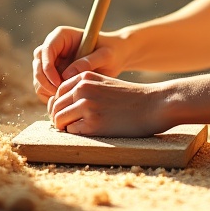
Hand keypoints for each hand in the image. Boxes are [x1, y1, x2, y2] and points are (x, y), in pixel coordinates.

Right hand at [31, 26, 123, 102]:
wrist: (115, 59)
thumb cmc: (112, 52)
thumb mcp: (105, 55)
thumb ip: (88, 62)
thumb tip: (67, 74)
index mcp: (62, 36)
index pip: (46, 50)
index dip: (47, 67)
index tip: (58, 82)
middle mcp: (53, 47)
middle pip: (38, 64)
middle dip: (45, 81)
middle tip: (59, 94)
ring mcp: (52, 61)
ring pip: (38, 77)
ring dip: (46, 90)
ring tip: (64, 98)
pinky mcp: (54, 74)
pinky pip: (44, 87)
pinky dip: (49, 95)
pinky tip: (63, 100)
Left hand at [47, 71, 170, 136]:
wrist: (154, 104)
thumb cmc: (129, 98)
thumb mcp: (104, 85)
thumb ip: (82, 91)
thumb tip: (56, 107)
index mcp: (84, 76)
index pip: (57, 92)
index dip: (61, 106)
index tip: (72, 114)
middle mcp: (82, 88)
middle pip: (55, 107)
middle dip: (60, 118)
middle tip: (73, 126)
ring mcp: (87, 105)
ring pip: (59, 120)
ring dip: (66, 127)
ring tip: (81, 129)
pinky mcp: (93, 123)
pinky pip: (71, 131)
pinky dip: (77, 134)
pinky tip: (91, 131)